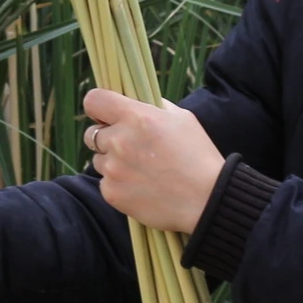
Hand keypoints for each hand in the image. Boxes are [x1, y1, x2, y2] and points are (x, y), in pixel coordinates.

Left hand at [83, 89, 225, 233]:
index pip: (93, 100)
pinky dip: (118, 185)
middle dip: (108, 138)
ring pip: (99, 159)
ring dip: (113, 163)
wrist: (210, 202)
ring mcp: (113, 169)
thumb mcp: (181, 119)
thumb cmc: (199, 157)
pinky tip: (142, 188)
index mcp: (135, 117)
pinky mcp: (112, 193)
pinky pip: (106, 183)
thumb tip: (133, 100)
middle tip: (133, 149)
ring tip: (142, 171)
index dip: (98, 107)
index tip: (105, 115)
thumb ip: (152, 106)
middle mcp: (119, 141)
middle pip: (93, 133)